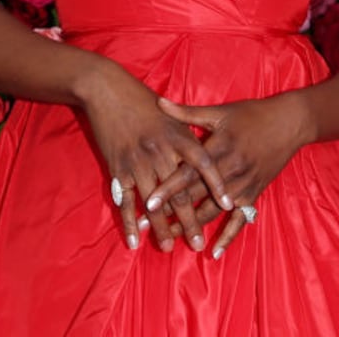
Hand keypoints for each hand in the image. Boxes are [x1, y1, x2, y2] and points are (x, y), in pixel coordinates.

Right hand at [77, 63, 233, 253]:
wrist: (108, 90)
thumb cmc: (142, 100)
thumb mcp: (171, 116)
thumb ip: (189, 136)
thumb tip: (206, 156)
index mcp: (179, 137)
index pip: (204, 164)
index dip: (216, 185)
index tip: (229, 205)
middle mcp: (161, 151)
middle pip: (179, 192)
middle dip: (189, 220)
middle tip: (197, 243)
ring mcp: (139, 162)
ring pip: (153, 203)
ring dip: (161, 227)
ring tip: (168, 247)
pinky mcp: (118, 168)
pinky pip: (125, 201)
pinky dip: (129, 222)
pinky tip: (134, 240)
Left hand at [149, 93, 312, 258]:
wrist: (290, 123)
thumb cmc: (252, 114)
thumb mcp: (220, 112)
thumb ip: (188, 113)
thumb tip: (158, 102)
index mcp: (219, 149)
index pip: (188, 172)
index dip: (168, 187)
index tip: (148, 202)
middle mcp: (230, 170)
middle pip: (196, 196)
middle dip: (171, 212)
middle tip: (147, 226)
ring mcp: (244, 185)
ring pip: (213, 211)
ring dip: (191, 226)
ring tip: (169, 238)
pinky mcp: (254, 194)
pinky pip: (240, 220)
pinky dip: (228, 237)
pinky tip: (214, 253)